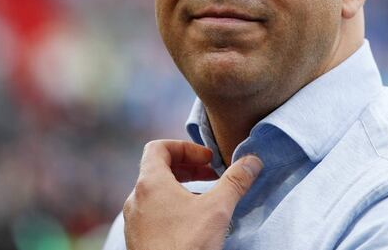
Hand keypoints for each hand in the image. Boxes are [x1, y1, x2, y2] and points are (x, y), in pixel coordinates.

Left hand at [123, 139, 262, 249]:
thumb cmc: (186, 245)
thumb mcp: (217, 208)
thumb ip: (235, 181)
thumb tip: (252, 161)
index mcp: (150, 183)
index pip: (158, 147)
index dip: (185, 147)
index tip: (207, 160)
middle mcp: (136, 199)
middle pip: (158, 169)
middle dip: (188, 168)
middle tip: (211, 175)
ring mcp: (135, 221)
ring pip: (156, 193)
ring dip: (182, 188)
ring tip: (206, 199)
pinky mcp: (139, 239)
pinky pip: (154, 213)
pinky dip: (173, 208)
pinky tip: (194, 223)